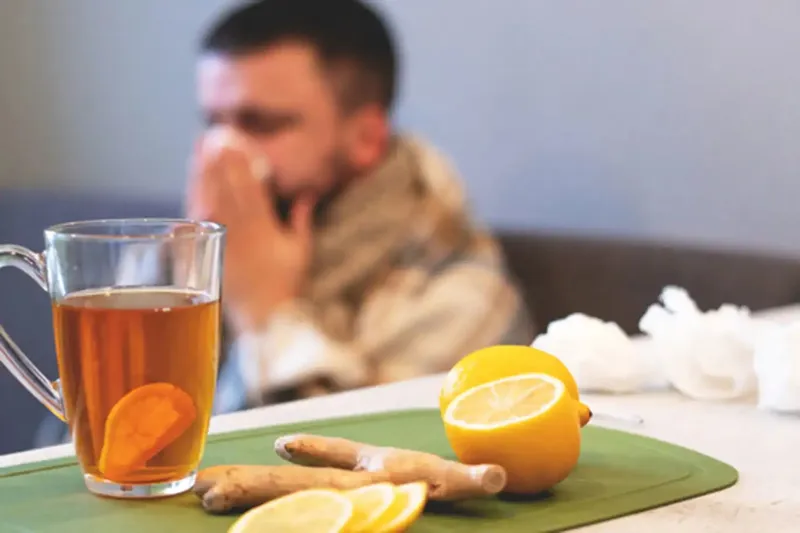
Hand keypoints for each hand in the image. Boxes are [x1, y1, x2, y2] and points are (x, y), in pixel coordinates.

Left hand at [186, 136, 314, 331]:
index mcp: (261, 226)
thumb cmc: (285, 286)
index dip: (239, 158)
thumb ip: (301, 220)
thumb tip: (305, 193)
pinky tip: (194, 184)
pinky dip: (194, 196)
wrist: (263, 318)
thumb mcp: (300, 251)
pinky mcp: (206, 250)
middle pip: (222, 184)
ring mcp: (218, 239)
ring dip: (202, 171)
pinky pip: (196, 218)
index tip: (235, 138)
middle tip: (213, 135)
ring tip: (201, 149)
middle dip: (217, 157)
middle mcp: (236, 228)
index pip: (247, 182)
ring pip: (206, 196)